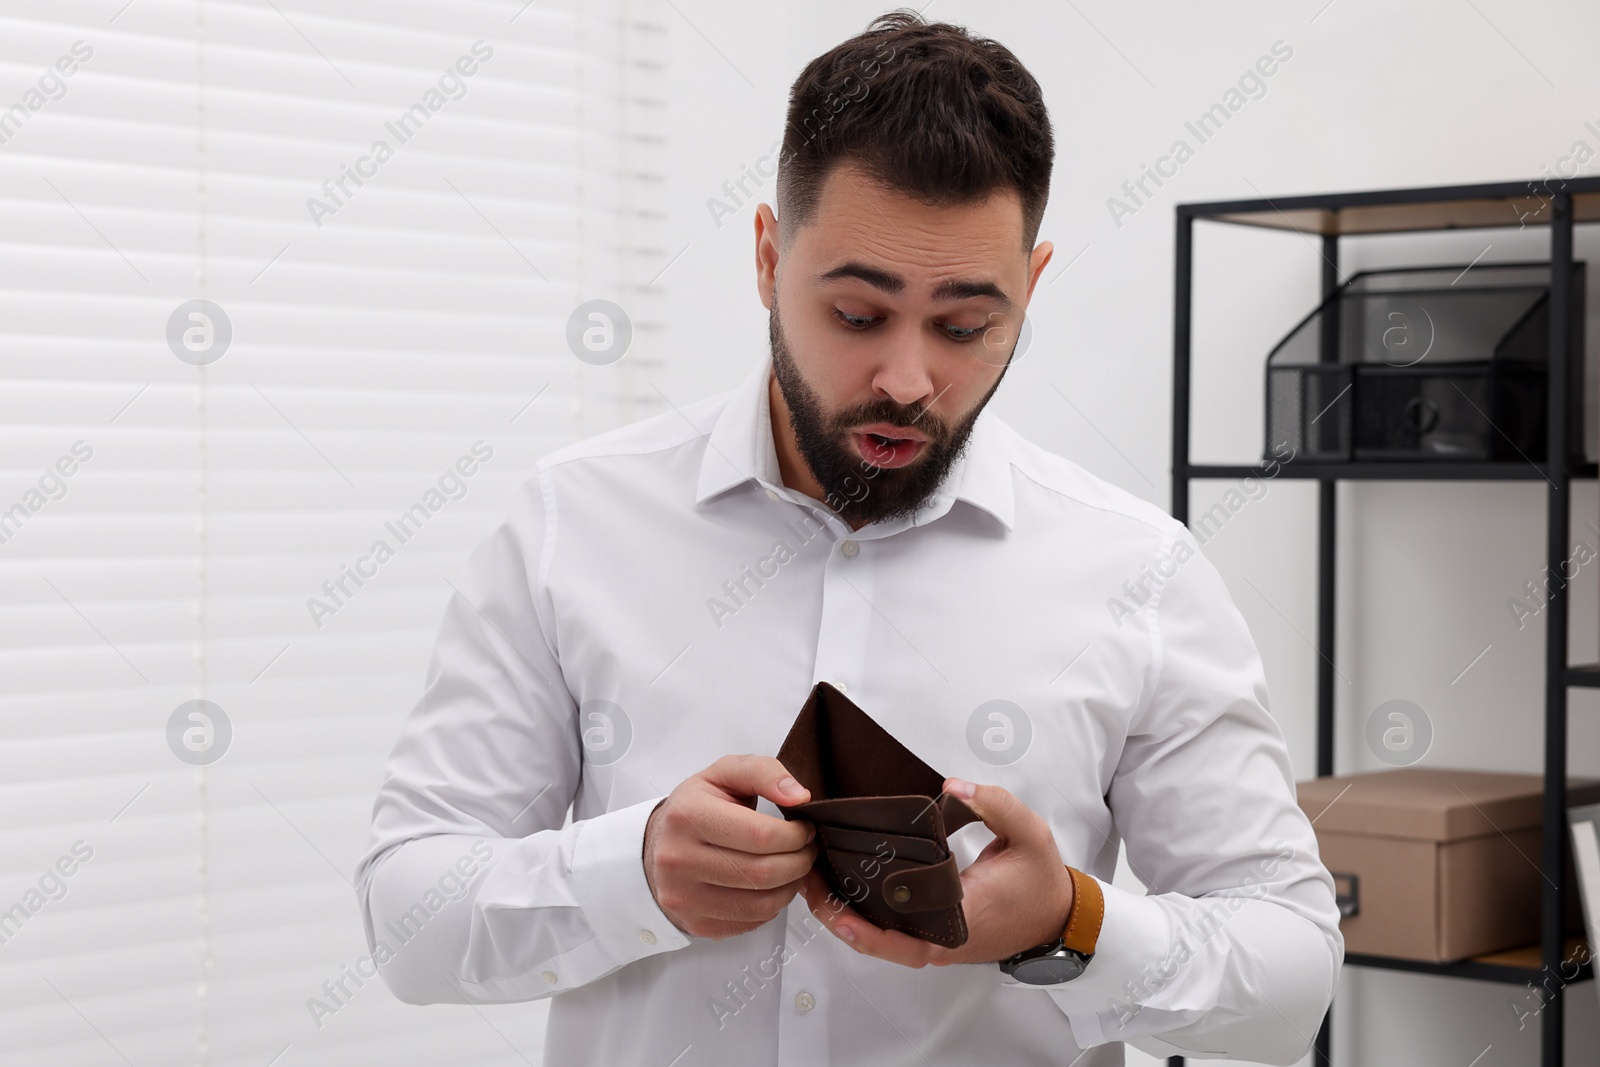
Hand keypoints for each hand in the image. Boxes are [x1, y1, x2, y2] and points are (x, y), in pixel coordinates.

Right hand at [643, 755, 817, 939]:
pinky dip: (773, 906)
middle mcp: (678, 859)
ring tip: (793, 866)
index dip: (795, 835)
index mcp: (687, 816)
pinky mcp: (696, 923)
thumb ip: (765, 772)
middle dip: (800, 861)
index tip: (804, 829)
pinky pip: (752, 922)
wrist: (660, 843)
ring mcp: (684, 897)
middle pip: (763, 873)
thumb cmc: (697, 806)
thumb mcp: (726, 773)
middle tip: (806, 849)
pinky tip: (772, 885)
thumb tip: (799, 796)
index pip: (760, 835)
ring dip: (791, 886)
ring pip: (762, 904)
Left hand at [799, 777, 1074, 967]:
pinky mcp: (936, 937)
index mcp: (966, 920)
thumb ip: (995, 805)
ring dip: (846, 919)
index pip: (909, 936)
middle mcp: (946, 940)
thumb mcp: (1031, 834)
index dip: (869, 929)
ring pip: (884, 941)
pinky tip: (840, 890)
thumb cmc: (1041, 881)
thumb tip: (953, 786)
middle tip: (809, 886)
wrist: (1058, 917)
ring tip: (813, 885)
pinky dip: (864, 918)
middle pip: (884, 943)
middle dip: (841, 920)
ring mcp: (940, 943)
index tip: (838, 909)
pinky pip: (894, 934)